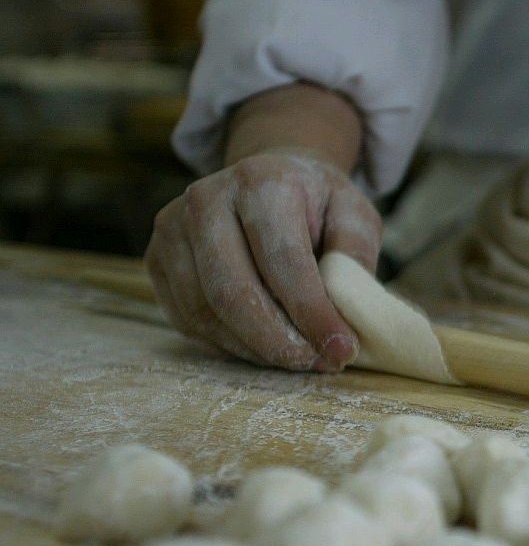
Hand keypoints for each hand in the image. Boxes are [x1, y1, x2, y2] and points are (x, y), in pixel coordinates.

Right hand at [146, 149, 381, 370]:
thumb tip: (346, 316)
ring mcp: (172, 229)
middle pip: (233, 292)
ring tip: (298, 358)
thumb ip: (354, 258)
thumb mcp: (353, 216)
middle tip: (317, 364)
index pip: (284, 261)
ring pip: (205, 313)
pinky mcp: (157, 259)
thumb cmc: (317, 205)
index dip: (313, 314)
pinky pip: (188, 320)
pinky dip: (230, 345)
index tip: (342, 350)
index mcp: (261, 182)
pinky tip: (265, 347)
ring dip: (255, 349)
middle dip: (279, 342)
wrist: (268, 182)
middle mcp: (207, 200)